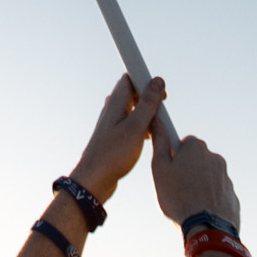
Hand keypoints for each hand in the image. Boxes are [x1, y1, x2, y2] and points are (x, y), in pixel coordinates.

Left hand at [67, 74, 165, 203]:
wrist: (95, 178)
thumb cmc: (113, 153)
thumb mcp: (136, 127)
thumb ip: (147, 103)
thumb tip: (157, 81)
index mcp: (116, 102)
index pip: (130, 77)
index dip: (146, 80)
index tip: (161, 91)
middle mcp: (112, 108)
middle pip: (133, 92)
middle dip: (150, 98)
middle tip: (162, 110)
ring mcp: (113, 122)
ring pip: (134, 109)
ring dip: (147, 113)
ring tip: (158, 126)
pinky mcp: (114, 135)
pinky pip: (132, 123)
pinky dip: (143, 126)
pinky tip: (150, 137)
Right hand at [150, 123, 241, 233]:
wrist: (206, 229)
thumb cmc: (178, 197)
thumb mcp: (159, 168)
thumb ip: (159, 142)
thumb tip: (156, 120)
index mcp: (196, 148)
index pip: (184, 143)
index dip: (175, 156)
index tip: (170, 170)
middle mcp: (215, 158)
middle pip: (197, 160)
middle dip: (188, 170)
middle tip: (176, 188)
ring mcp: (226, 178)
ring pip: (208, 178)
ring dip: (200, 186)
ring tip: (188, 204)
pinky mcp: (232, 196)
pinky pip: (218, 194)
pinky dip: (210, 200)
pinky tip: (200, 212)